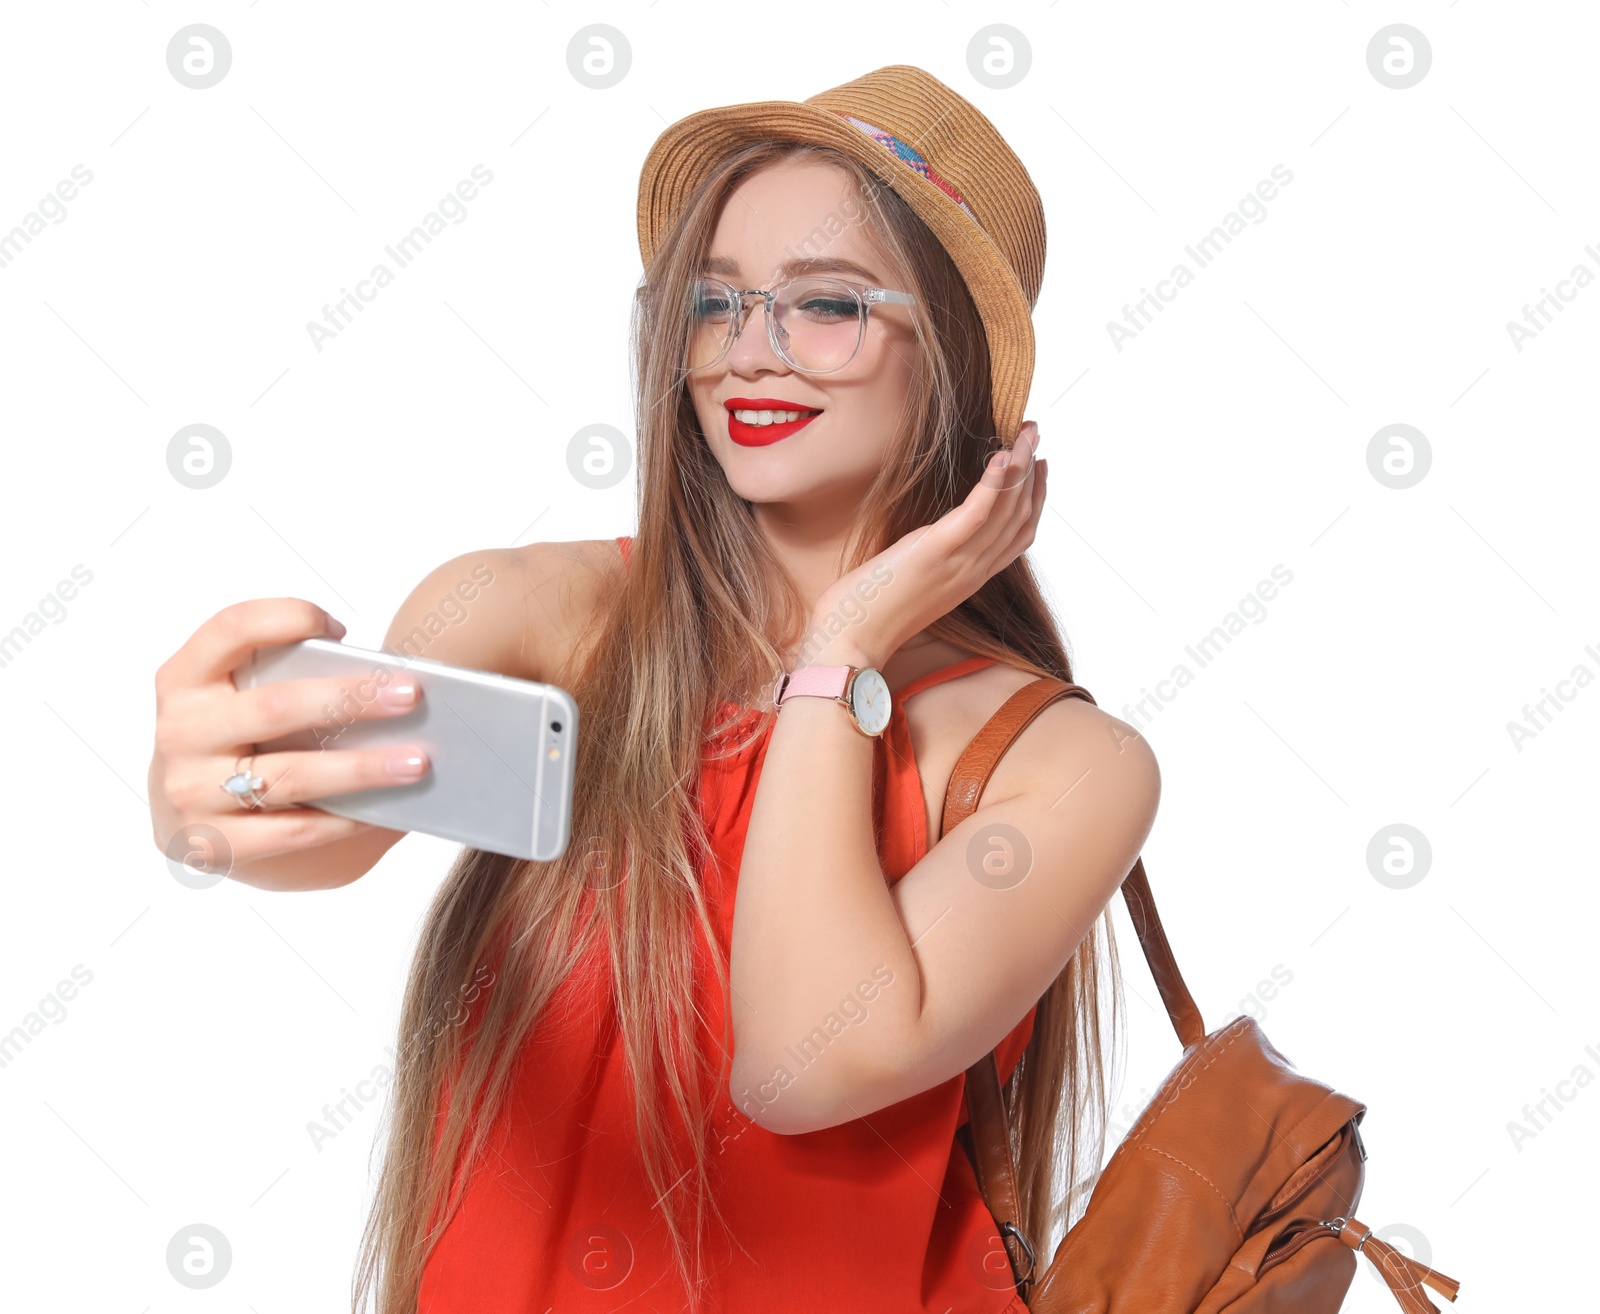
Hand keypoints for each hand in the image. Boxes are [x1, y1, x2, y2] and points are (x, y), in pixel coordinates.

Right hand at [148, 597, 430, 882]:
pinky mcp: (212, 846)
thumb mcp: (245, 702)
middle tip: (410, 695)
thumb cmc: (243, 746)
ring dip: (363, 767)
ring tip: (417, 761)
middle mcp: (179, 732)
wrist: (195, 824)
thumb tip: (388, 686)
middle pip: (276, 706)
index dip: (287, 617)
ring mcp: (189, 793)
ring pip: (291, 775)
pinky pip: (294, 830)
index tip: (341, 628)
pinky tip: (386, 813)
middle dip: (351, 698)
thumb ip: (293, 683)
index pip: (231, 628)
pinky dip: (346, 821)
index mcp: (185, 680)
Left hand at [807, 421, 1046, 667]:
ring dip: (1020, 467)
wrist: (851, 640)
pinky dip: (993, 484)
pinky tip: (1000, 456)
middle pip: (1020, 517)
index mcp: (970, 577)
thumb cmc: (869, 611)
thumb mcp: (913, 581)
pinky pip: (976, 514)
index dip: (1034, 498)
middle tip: (1034, 434)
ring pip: (1006, 511)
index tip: (1037, 466)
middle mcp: (973, 571)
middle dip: (1033, 472)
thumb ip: (933, 558)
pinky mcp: (935, 553)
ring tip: (1026, 433)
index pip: (1019, 536)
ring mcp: (958, 563)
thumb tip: (932, 534)